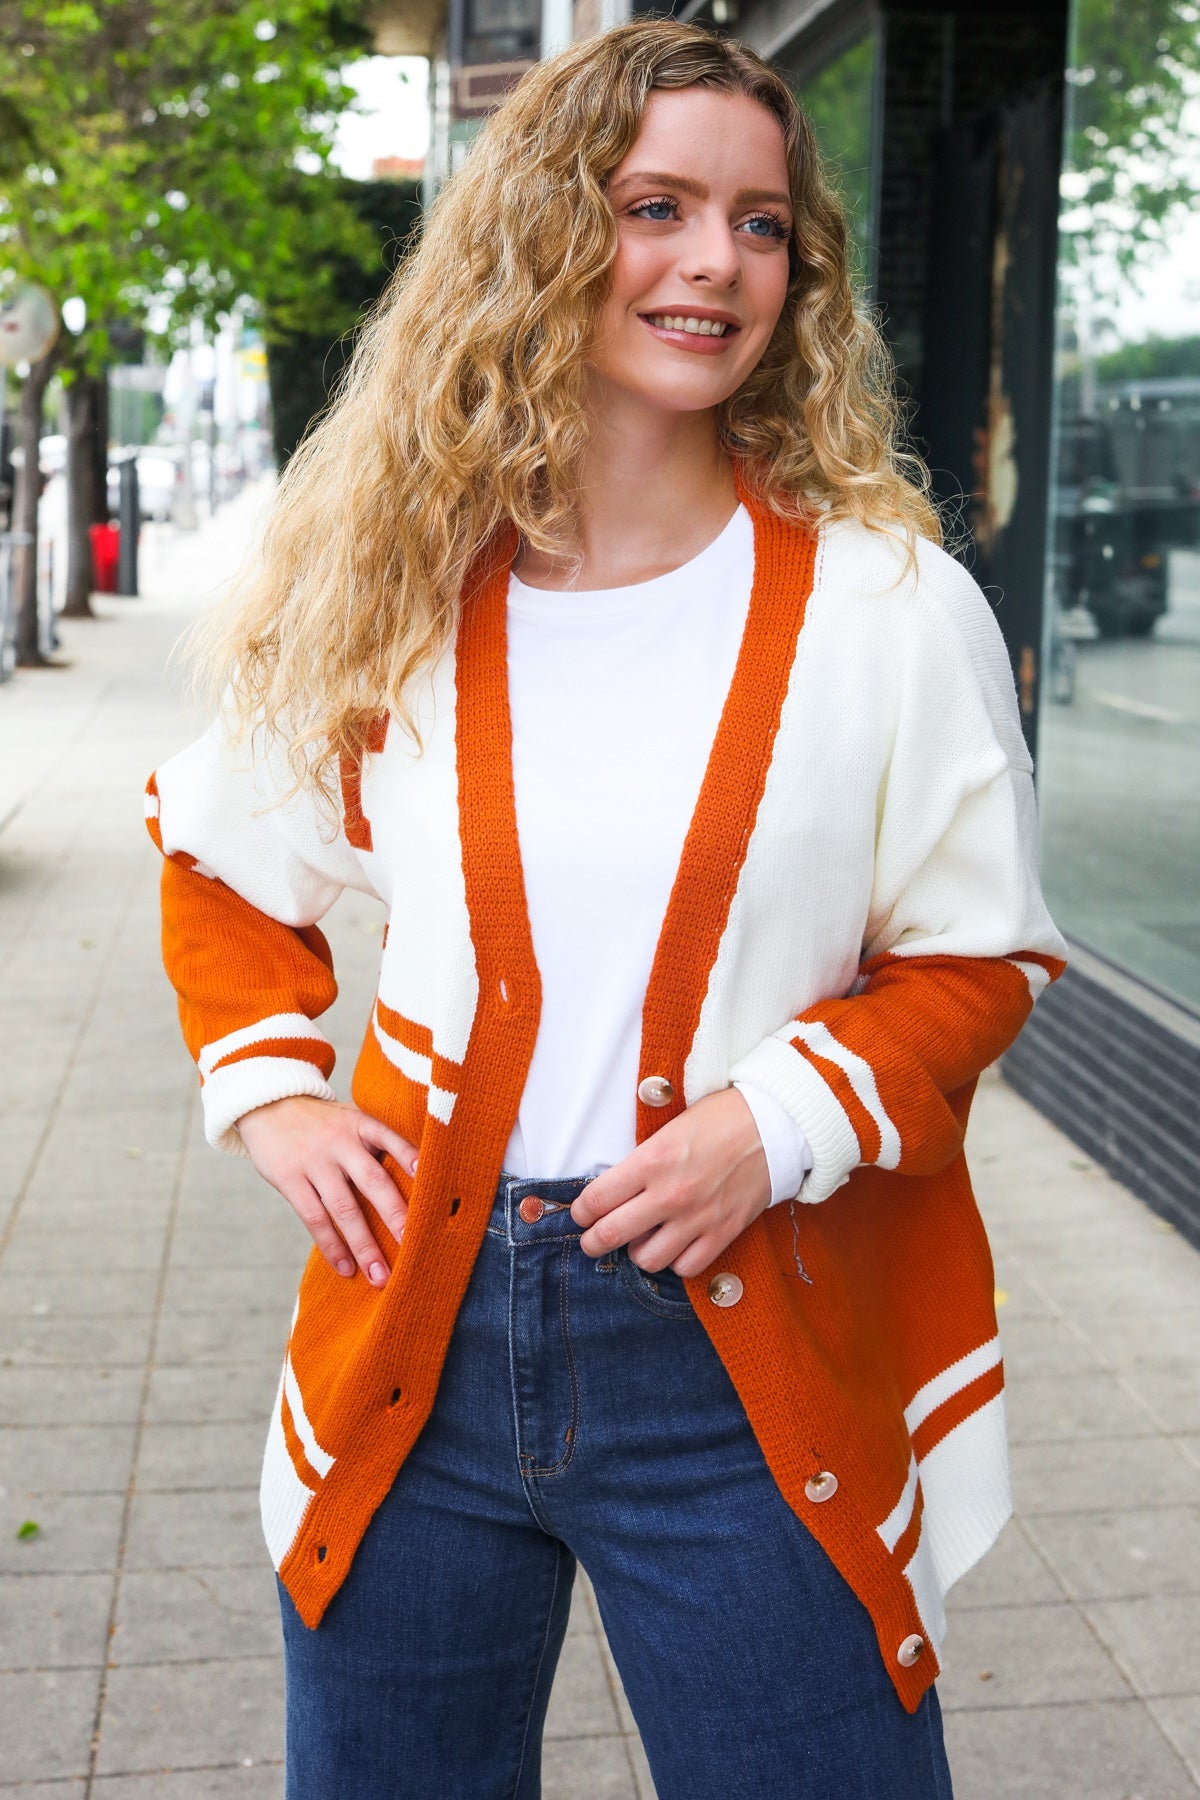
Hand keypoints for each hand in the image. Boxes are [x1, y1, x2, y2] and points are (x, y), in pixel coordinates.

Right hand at [236, 1096, 417, 1287]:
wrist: (268, 1104)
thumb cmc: (323, 1123)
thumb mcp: (351, 1119)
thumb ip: (378, 1144)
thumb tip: (419, 1181)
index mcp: (362, 1124)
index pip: (394, 1141)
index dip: (414, 1161)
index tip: (434, 1186)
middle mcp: (341, 1141)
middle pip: (374, 1182)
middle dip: (396, 1217)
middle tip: (416, 1248)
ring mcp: (315, 1161)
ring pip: (345, 1208)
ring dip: (364, 1245)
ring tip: (380, 1276)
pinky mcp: (289, 1178)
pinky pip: (314, 1218)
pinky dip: (331, 1246)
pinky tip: (346, 1268)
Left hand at [570, 1088, 770, 1278]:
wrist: (774, 1125)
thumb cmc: (720, 1118)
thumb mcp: (669, 1127)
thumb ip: (641, 1160)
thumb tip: (616, 1189)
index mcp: (653, 1160)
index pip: (597, 1199)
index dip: (580, 1212)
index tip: (581, 1214)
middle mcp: (671, 1193)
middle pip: (611, 1235)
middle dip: (592, 1241)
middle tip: (591, 1240)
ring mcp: (698, 1217)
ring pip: (647, 1259)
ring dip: (637, 1252)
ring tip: (640, 1240)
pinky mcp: (723, 1233)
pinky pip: (686, 1267)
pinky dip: (675, 1261)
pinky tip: (675, 1246)